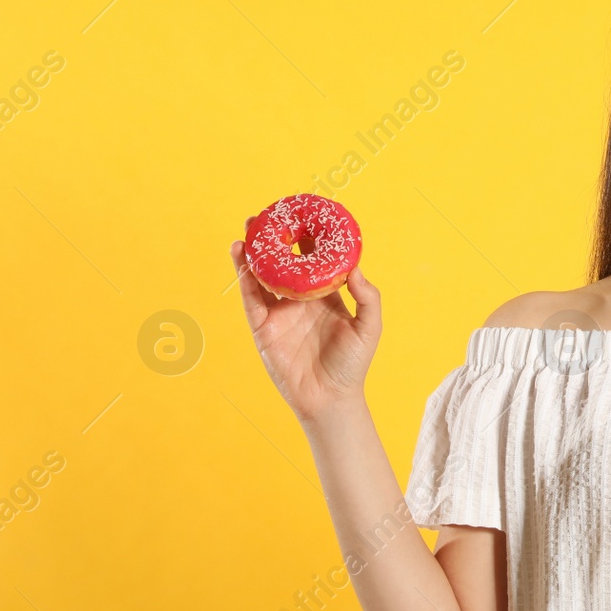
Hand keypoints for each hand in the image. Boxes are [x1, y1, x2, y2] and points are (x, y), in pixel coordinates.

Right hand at [229, 228, 381, 424]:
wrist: (330, 398)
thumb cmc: (353, 364)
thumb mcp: (369, 327)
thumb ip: (367, 297)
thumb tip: (354, 268)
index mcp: (325, 294)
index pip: (315, 259)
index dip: (310, 236)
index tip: (306, 212)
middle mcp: (300, 299)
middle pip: (284, 261)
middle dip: (277, 237)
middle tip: (269, 212)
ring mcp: (279, 311)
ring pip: (263, 274)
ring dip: (255, 251)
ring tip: (250, 226)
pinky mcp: (263, 326)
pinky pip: (251, 297)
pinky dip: (244, 275)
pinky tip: (241, 255)